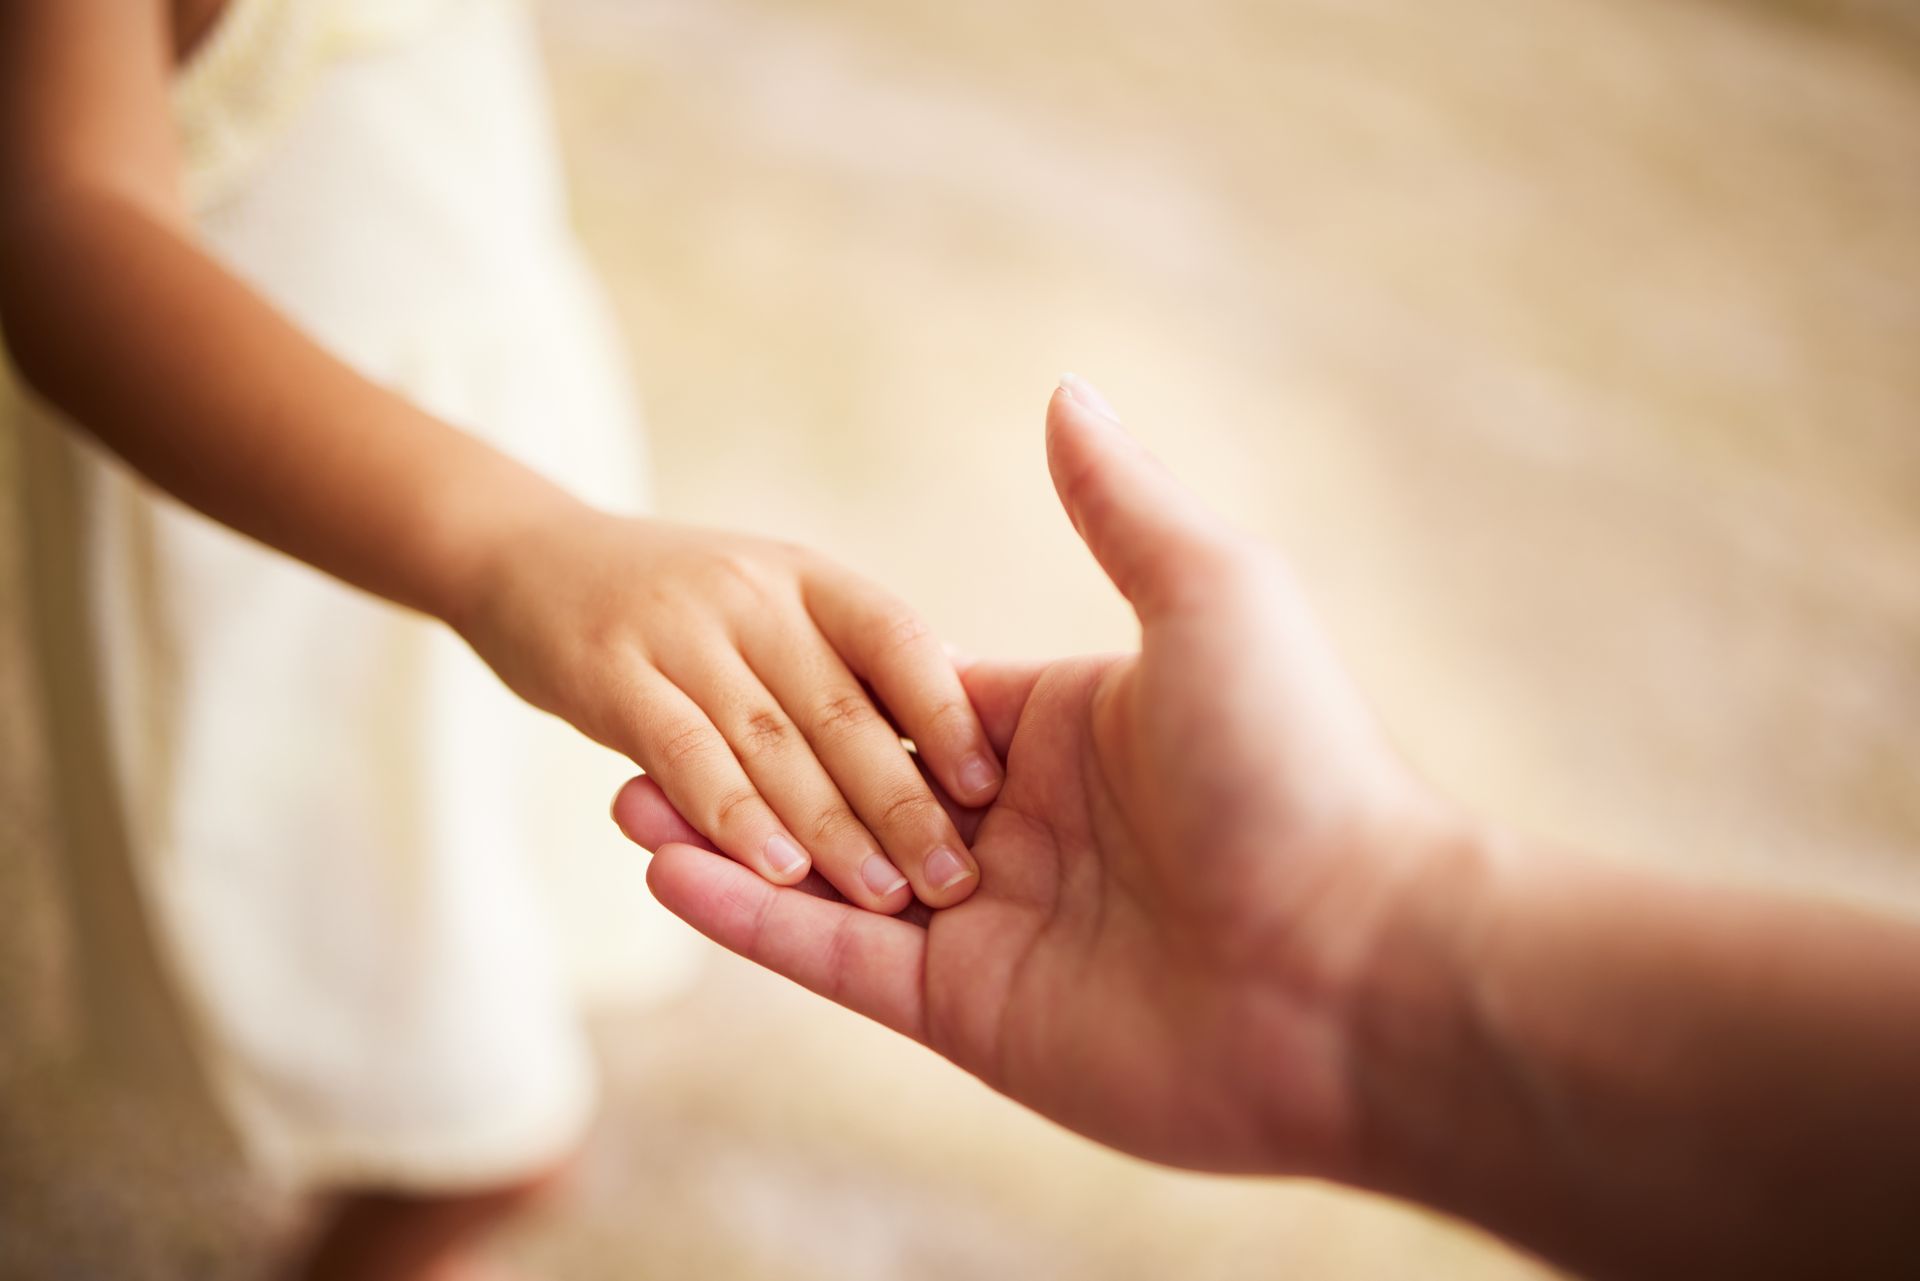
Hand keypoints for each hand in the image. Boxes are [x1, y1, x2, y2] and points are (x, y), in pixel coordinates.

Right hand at [459, 505, 1001, 910]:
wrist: (522, 557)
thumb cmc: (673, 604)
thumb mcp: (772, 602)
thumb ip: (848, 661)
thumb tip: (960, 719)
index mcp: (809, 579)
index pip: (897, 637)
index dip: (946, 710)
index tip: (992, 786)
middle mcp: (754, 593)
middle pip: (843, 706)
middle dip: (906, 801)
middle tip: (957, 880)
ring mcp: (678, 630)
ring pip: (773, 742)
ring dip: (833, 828)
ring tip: (888, 897)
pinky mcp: (609, 674)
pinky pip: (683, 752)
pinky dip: (733, 815)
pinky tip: (775, 873)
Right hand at [615, 377, 1455, 1175]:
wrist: (1353, 969)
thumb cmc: (1294, 764)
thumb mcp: (1211, 599)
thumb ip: (1118, 507)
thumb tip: (1063, 393)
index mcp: (1067, 736)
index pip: (915, 701)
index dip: (824, 683)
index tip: (729, 646)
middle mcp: (1021, 832)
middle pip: (851, 790)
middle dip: (750, 766)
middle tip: (638, 735)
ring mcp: (989, 929)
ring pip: (826, 877)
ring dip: (725, 839)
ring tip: (623, 796)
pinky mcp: (969, 1015)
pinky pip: (837, 960)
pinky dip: (751, 919)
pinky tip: (670, 868)